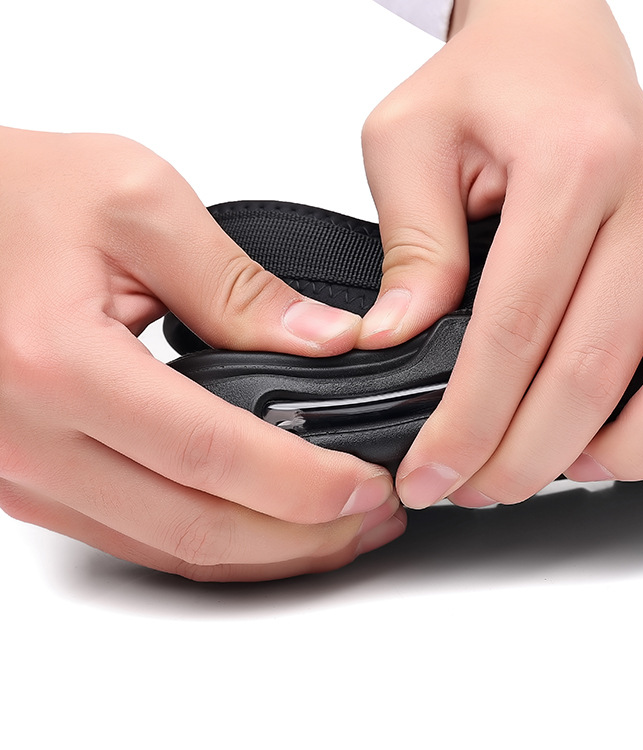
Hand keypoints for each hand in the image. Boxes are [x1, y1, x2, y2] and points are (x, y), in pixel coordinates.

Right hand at [0, 126, 404, 580]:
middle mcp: (30, 437)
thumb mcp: (137, 204)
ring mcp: (23, 471)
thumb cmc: (11, 191)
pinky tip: (260, 524)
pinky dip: (211, 542)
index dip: (305, 484)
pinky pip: (135, 536)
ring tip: (336, 531)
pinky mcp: (30, 479)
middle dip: (302, 536)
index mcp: (59, 361)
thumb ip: (238, 286)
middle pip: (197, 527)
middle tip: (371, 518)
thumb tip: (326, 343)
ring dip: (264, 551)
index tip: (370, 486)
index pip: (213, 455)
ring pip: (168, 549)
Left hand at [359, 0, 642, 507]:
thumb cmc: (487, 85)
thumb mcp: (408, 143)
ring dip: (623, 447)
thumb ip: (411, 247)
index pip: (512, 334)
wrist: (555, 44)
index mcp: (572, 166)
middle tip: (477, 488)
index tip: (431, 472)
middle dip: (528, 455)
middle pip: (593, 372)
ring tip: (559, 472)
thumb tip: (396, 340)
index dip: (467, 423)